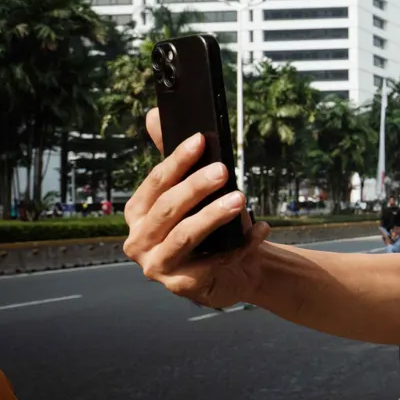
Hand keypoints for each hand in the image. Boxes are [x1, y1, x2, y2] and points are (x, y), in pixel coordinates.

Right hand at [123, 108, 270, 308]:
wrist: (231, 271)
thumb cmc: (208, 227)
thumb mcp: (191, 193)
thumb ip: (174, 159)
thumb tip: (153, 114)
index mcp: (138, 213)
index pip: (156, 182)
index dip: (177, 160)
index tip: (201, 140)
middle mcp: (140, 240)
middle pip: (168, 209)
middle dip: (196, 188)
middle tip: (223, 170)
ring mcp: (158, 265)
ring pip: (185, 236)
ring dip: (213, 216)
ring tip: (240, 199)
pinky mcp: (182, 285)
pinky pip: (215, 261)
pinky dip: (241, 244)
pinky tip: (260, 229)